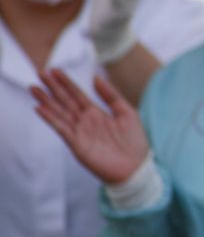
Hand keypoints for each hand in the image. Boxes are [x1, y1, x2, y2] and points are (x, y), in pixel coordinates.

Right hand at [30, 69, 148, 183]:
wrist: (135, 167)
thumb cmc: (134, 141)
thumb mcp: (126, 112)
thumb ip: (110, 95)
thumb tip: (96, 77)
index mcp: (96, 113)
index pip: (77, 94)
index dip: (66, 82)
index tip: (55, 69)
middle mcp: (85, 121)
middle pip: (65, 101)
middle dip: (52, 87)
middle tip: (39, 72)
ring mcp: (79, 132)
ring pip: (59, 113)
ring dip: (46, 100)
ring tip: (34, 88)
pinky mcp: (77, 144)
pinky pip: (62, 129)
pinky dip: (51, 118)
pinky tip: (40, 108)